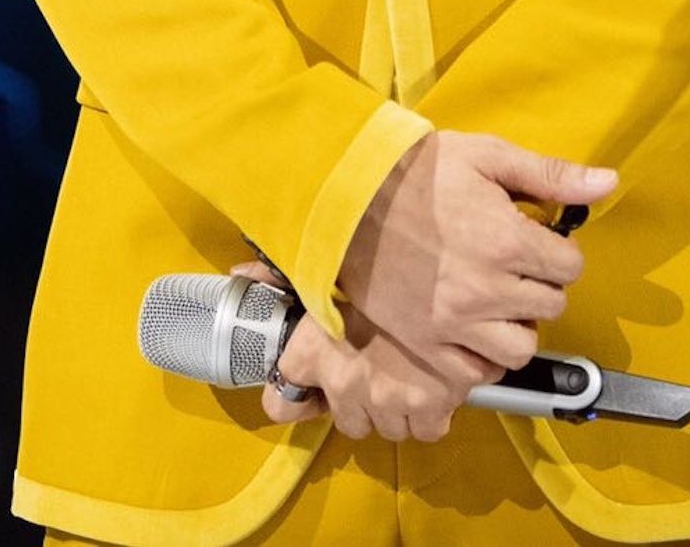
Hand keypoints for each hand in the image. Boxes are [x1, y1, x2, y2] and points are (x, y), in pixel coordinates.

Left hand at [228, 259, 507, 441]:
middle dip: (356, 399)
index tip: (309, 383)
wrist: (450, 272)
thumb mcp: (331, 265)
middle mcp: (346, 384)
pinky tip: (432, 381)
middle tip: (371, 366)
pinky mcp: (431, 409)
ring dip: (392, 406)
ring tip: (403, 369)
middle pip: (344, 420)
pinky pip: (425, 430)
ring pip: (384, 427)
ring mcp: (390, 401)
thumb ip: (281, 276)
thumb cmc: (387, 260)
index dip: (293, 393)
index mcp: (314, 351)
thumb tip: (238, 274)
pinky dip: (428, 413)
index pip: (279, 404)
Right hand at [336, 130, 617, 380]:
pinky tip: (472, 325)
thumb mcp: (487, 157)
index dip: (558, 251)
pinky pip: (476, 373)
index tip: (537, 240)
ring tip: (498, 300)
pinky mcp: (427, 347)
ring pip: (520, 349)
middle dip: (540, 284)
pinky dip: (482, 355)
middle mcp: (486, 290)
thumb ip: (551, 175)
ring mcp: (454, 325)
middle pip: (550, 307)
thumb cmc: (420, 172)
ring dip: (518, 326)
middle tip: (515, 265)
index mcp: (507, 241)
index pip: (570, 267)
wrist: (349, 200)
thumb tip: (608, 184)